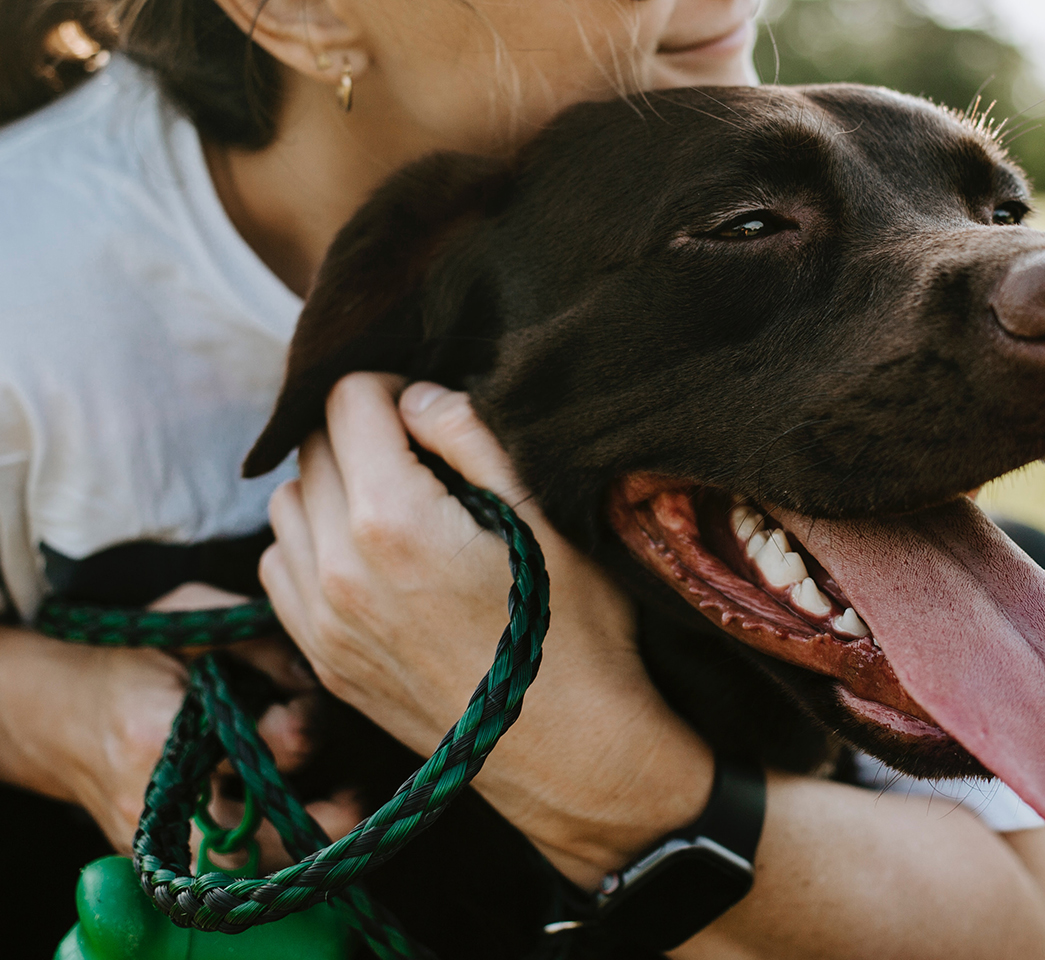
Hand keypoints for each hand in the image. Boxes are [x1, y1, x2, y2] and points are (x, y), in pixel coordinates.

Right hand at [0, 587, 360, 870]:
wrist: (59, 712)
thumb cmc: (136, 654)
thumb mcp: (192, 618)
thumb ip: (259, 641)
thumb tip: (316, 677)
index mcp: (158, 735)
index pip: (248, 750)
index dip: (296, 730)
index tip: (308, 708)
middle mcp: (156, 800)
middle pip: (246, 840)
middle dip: (310, 819)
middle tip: (353, 795)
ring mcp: (155, 838)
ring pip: (241, 867)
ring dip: (297, 844)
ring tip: (343, 808)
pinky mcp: (162, 855)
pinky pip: (225, 867)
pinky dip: (270, 846)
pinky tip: (304, 815)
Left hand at [260, 373, 712, 885]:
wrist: (572, 752)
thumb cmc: (575, 631)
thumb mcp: (545, 517)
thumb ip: (470, 437)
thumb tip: (416, 397)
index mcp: (393, 520)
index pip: (348, 400)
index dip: (390, 386)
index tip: (426, 409)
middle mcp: (338, 567)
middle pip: (312, 448)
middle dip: (359, 432)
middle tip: (418, 452)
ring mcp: (322, 621)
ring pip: (285, 506)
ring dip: (329, 486)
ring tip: (393, 503)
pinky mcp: (324, 660)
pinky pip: (281, 569)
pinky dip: (310, 545)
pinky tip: (367, 557)